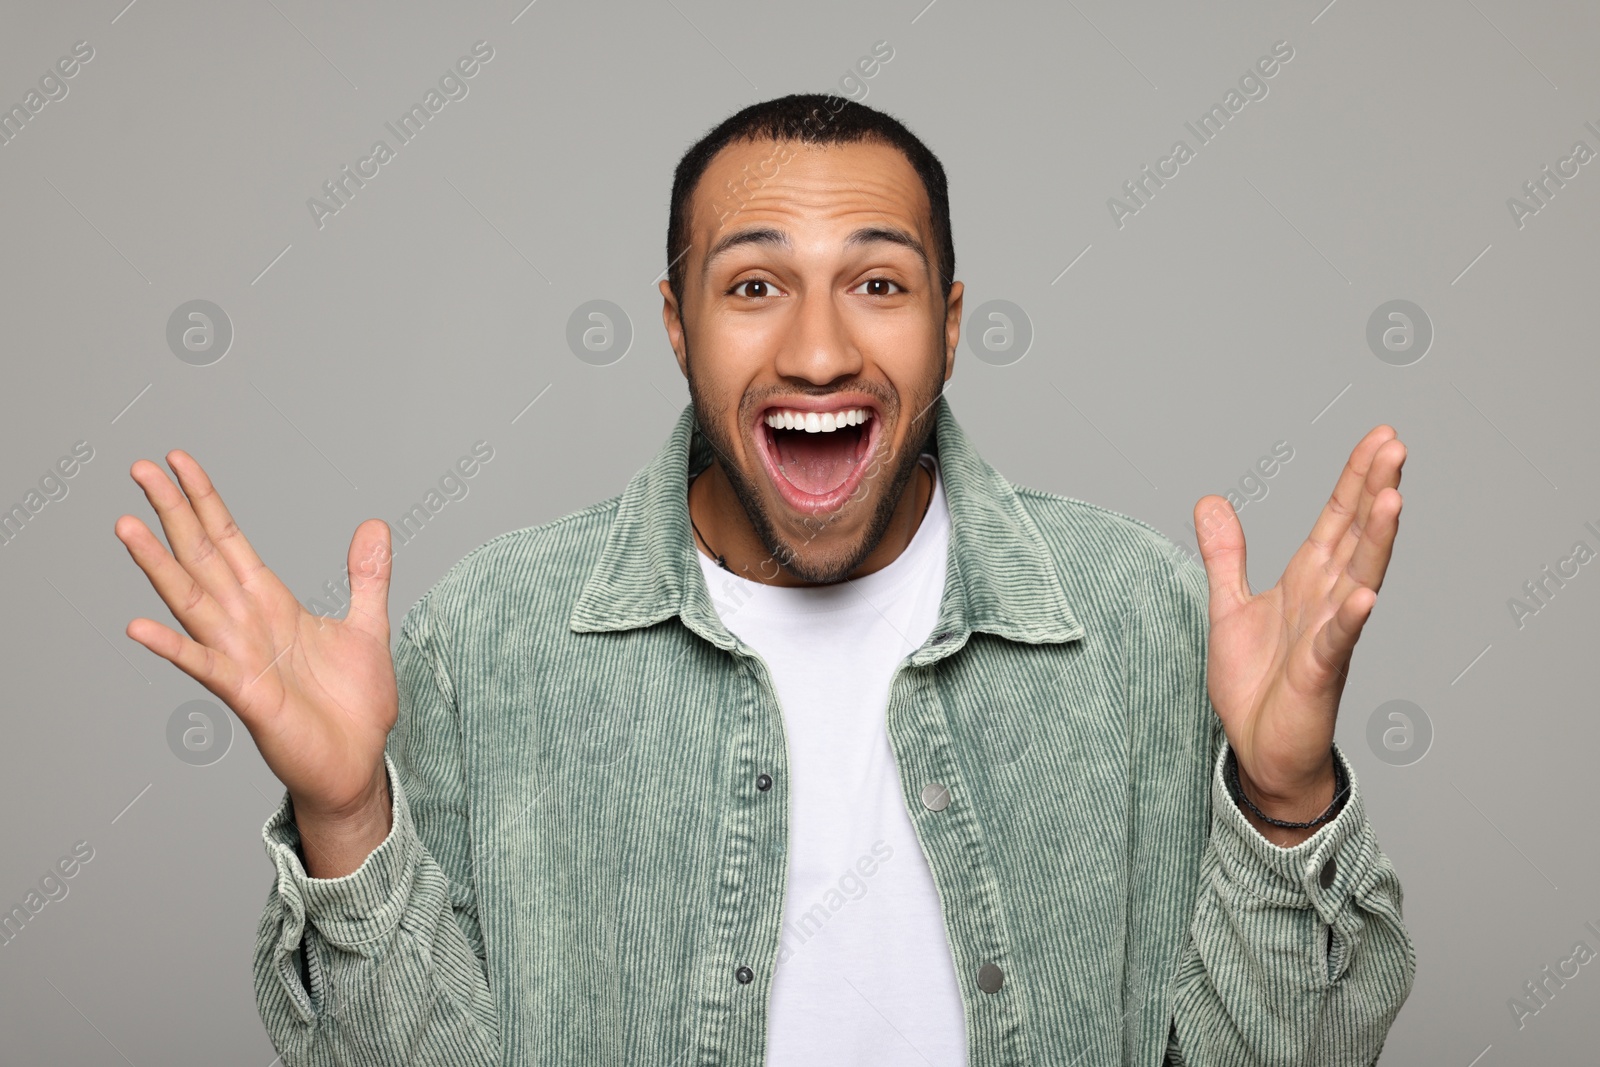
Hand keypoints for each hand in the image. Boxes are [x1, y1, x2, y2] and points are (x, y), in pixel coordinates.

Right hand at [116, 451, 397, 873]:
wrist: (358, 764)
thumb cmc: (354, 705)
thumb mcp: (368, 627)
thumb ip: (367, 576)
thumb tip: (375, 525)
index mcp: (271, 605)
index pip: (229, 541)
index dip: (205, 501)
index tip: (178, 461)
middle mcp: (246, 626)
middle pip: (202, 558)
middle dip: (174, 514)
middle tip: (139, 468)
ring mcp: (241, 659)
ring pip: (192, 602)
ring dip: (160, 567)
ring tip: (128, 527)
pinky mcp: (247, 695)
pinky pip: (204, 666)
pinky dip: (173, 647)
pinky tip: (139, 627)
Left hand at [1193, 427, 1405, 844]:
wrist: (1259, 750)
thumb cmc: (1256, 684)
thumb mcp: (1229, 606)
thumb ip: (1225, 555)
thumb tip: (1210, 502)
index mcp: (1309, 582)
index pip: (1338, 520)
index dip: (1356, 479)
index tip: (1380, 438)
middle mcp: (1327, 601)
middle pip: (1357, 536)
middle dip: (1374, 490)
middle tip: (1396, 445)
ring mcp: (1328, 635)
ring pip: (1358, 579)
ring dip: (1376, 541)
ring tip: (1393, 498)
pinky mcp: (1319, 673)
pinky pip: (1337, 642)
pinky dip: (1349, 619)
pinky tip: (1364, 596)